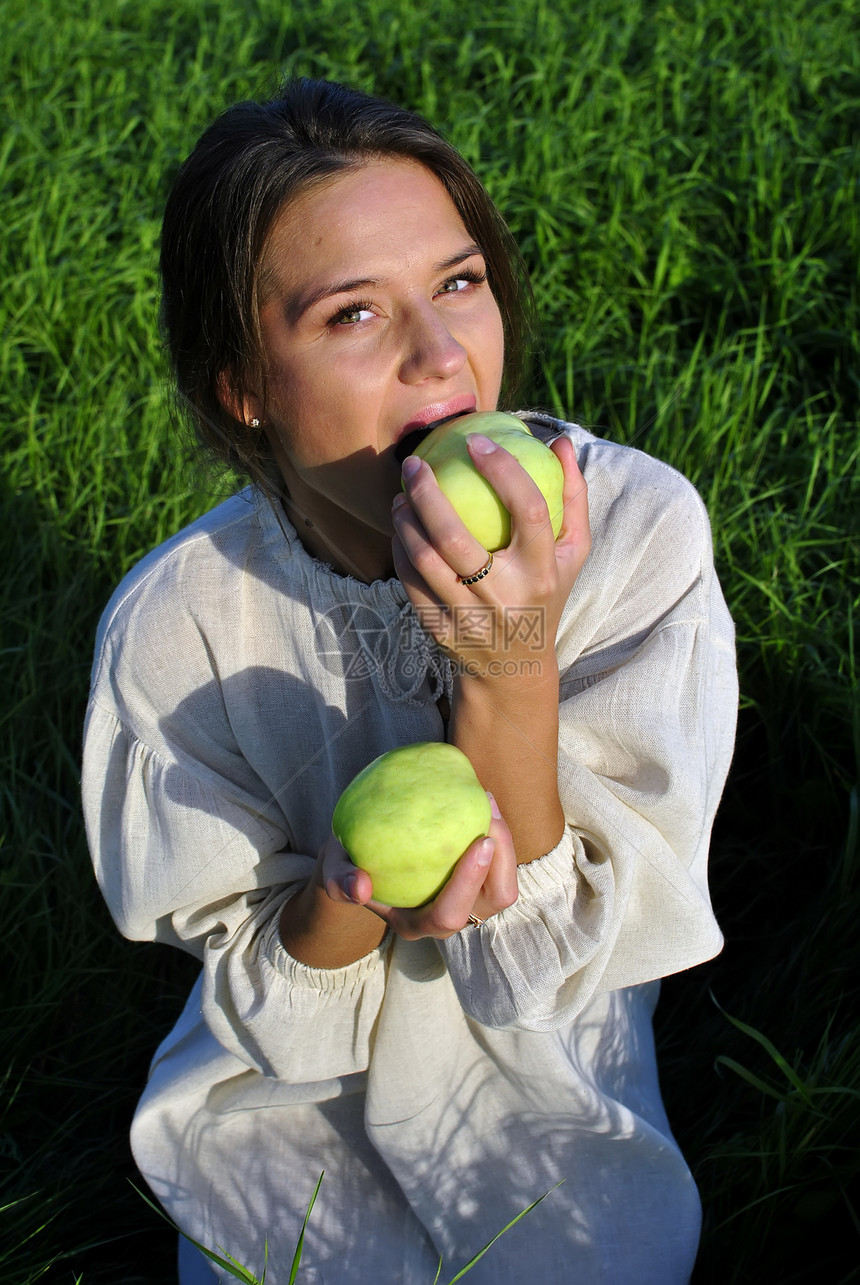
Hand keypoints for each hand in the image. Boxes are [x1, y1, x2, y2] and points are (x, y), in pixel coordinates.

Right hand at [320, 794, 517, 939]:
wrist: (359, 862)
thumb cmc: (347, 867)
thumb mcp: (334, 871)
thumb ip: (340, 881)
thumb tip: (359, 888)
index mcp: (415, 923)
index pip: (449, 914)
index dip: (469, 882)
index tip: (480, 841)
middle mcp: (446, 919)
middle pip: (493, 900)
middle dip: (502, 857)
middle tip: (487, 810)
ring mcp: (465, 901)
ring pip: (504, 884)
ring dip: (505, 844)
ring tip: (486, 800)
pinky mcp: (475, 882)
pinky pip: (499, 865)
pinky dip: (498, 836)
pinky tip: (482, 802)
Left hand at [391, 431, 589, 678]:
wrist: (514, 667)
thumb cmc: (545, 594)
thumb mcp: (571, 554)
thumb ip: (571, 498)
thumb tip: (558, 442)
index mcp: (542, 572)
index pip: (528, 511)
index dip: (503, 470)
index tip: (476, 441)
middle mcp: (505, 596)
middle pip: (457, 538)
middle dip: (428, 493)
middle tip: (414, 464)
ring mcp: (470, 618)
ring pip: (426, 561)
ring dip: (405, 521)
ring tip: (400, 495)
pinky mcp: (441, 631)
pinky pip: (411, 582)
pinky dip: (401, 550)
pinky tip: (399, 527)